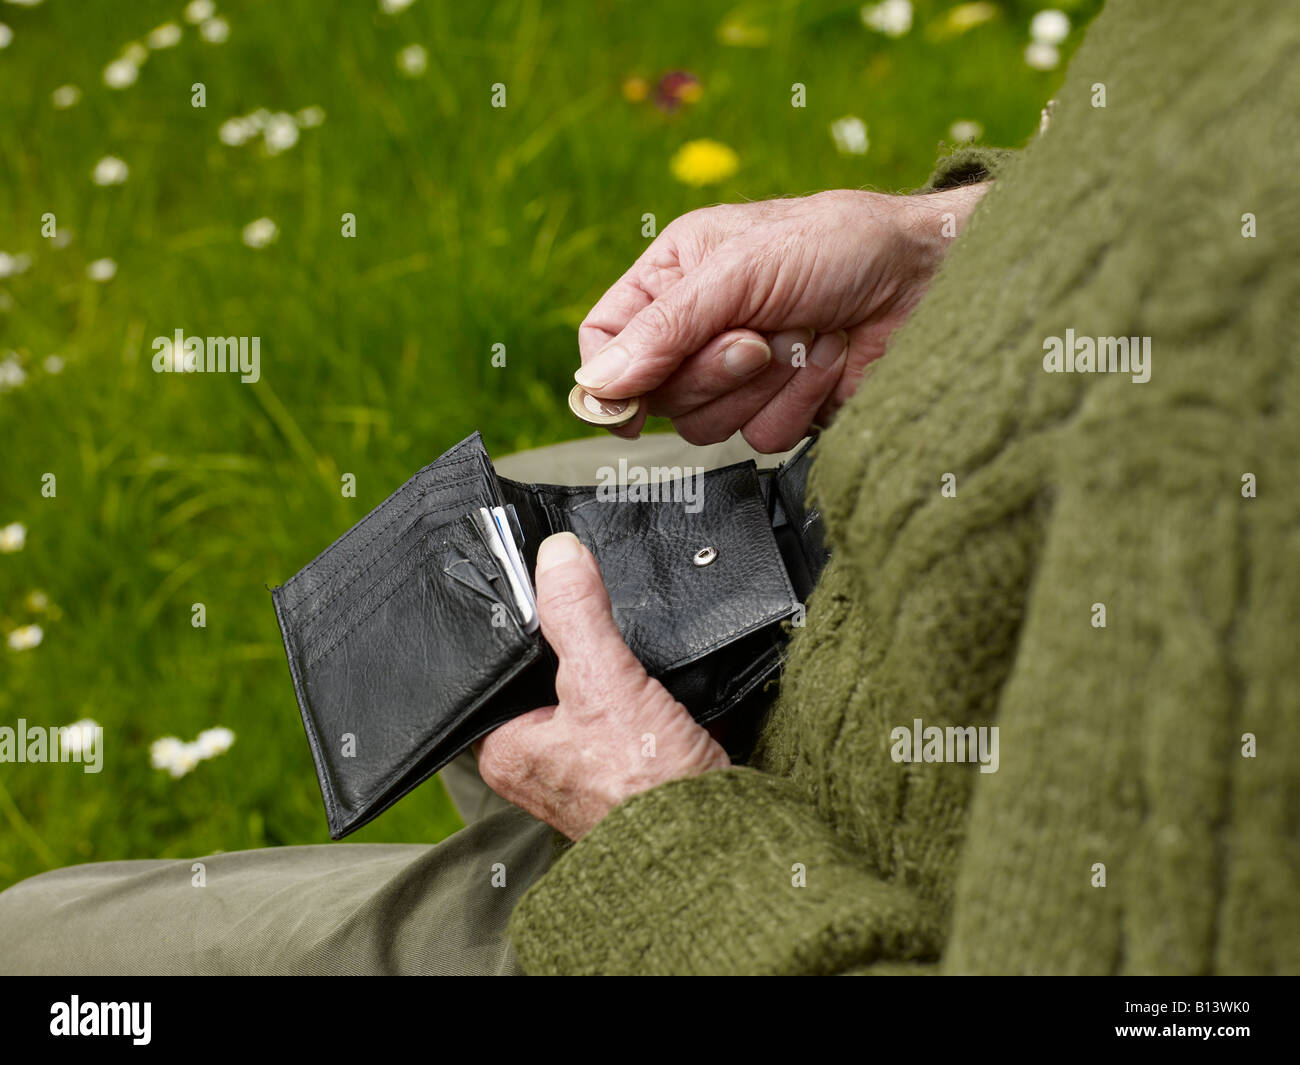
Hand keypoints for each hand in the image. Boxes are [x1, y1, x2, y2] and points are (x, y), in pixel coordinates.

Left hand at [476, 532, 729, 839]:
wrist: (712, 842)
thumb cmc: (643, 791)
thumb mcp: (603, 681)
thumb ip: (577, 614)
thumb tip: (557, 556)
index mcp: (504, 749)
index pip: (493, 670)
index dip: (518, 628)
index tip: (540, 591)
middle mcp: (537, 763)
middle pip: (547, 676)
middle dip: (575, 646)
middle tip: (592, 616)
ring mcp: (585, 768)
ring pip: (591, 692)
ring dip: (614, 670)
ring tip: (627, 653)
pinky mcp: (630, 769)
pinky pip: (628, 712)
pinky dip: (645, 693)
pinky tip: (659, 681)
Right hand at [575, 183, 988, 451]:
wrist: (929, 278)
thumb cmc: (842, 245)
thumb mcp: (742, 269)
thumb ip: (666, 327)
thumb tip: (599, 384)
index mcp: (675, 275)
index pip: (605, 340)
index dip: (611, 377)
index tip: (631, 397)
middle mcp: (702, 327)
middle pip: (658, 394)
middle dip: (714, 372)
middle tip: (759, 337)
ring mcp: (743, 373)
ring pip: (709, 426)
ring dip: (764, 385)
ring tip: (804, 336)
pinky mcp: (783, 405)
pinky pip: (763, 438)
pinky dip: (799, 401)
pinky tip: (826, 359)